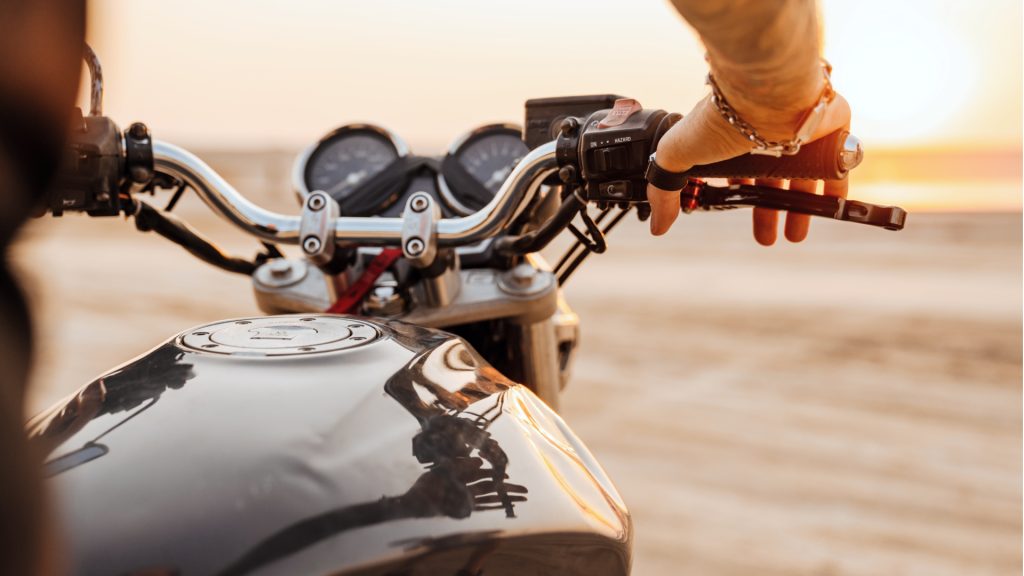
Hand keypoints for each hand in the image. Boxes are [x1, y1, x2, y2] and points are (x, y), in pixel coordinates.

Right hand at [646, 91, 851, 244]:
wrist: (767, 94)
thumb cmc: (720, 119)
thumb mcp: (678, 155)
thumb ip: (664, 189)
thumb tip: (657, 225)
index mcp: (734, 135)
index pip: (738, 171)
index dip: (739, 195)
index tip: (736, 213)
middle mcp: (767, 132)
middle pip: (771, 179)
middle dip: (768, 212)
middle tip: (766, 238)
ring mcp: (800, 131)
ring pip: (803, 176)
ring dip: (800, 208)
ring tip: (795, 236)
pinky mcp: (831, 129)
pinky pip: (837, 164)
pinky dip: (834, 188)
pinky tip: (829, 210)